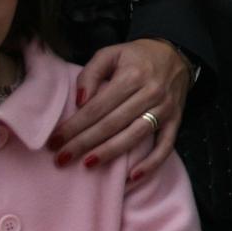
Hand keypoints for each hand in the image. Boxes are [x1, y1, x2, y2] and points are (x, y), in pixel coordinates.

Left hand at [48, 38, 186, 182]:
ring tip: (87, 165)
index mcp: (132, 75)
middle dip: (84, 143)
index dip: (74, 126)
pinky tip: (133, 177)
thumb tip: (80, 101)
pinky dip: (151, 163)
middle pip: (112, 123)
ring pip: (135, 136)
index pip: (98, 107)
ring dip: (110, 153)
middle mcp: (150, 92)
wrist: (175, 54)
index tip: (55, 141)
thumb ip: (92, 72)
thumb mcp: (111, 53)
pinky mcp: (176, 120)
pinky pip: (166, 145)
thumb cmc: (137, 56)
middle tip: (62, 158)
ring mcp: (165, 108)